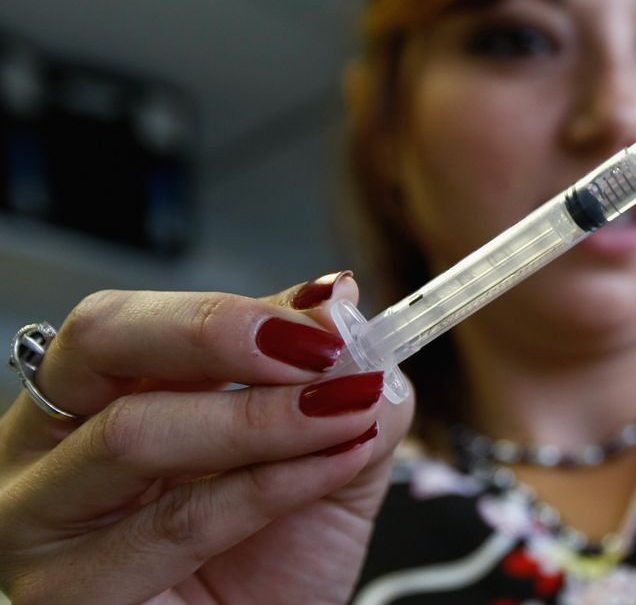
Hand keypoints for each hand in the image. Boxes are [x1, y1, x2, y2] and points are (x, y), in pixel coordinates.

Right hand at [0, 274, 413, 603]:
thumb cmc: (272, 562)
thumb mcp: (321, 452)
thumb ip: (332, 378)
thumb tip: (339, 303)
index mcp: (93, 400)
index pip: (133, 321)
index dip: (230, 309)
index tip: (327, 313)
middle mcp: (48, 451)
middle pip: (100, 343)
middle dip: (217, 332)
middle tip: (314, 347)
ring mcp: (43, 526)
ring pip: (135, 432)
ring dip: (263, 415)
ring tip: (347, 410)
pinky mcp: (70, 595)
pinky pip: (178, 522)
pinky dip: (272, 485)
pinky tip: (334, 462)